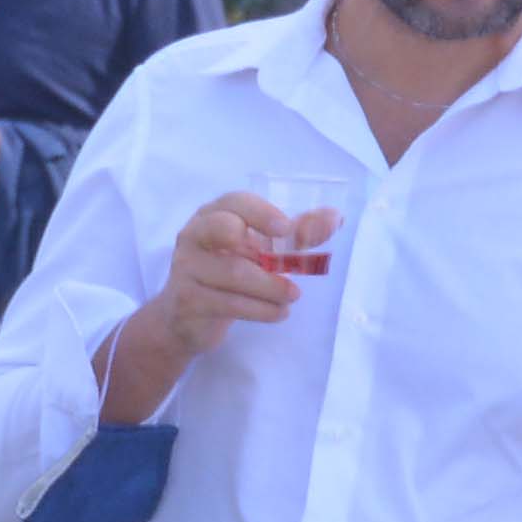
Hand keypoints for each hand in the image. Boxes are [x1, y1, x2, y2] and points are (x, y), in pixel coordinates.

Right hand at [106, 191, 323, 416]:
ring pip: (235, 273)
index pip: (234, 202)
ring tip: (293, 296)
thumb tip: (336, 218)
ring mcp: (187, 268)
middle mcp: (194, 235)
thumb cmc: (227, 274)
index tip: (287, 228)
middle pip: (223, 229)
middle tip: (291, 266)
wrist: (185, 320)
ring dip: (272, 288)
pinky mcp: (188, 300)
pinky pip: (230, 303)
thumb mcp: (258, 251)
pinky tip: (279, 313)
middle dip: (260, 246)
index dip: (261, 212)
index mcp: (212, 215)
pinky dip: (262, 310)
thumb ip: (295, 234)